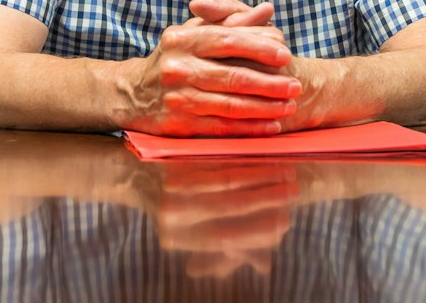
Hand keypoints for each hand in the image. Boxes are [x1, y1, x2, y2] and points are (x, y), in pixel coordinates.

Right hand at [121, 0, 300, 136]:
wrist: (133, 94)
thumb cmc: (174, 57)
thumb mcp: (194, 31)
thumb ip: (231, 20)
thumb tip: (267, 9)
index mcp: (182, 40)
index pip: (227, 40)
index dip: (259, 47)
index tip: (286, 54)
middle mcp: (177, 68)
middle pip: (233, 76)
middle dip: (269, 82)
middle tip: (296, 85)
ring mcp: (178, 98)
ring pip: (230, 105)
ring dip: (265, 108)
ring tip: (289, 105)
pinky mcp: (180, 125)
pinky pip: (222, 128)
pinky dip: (249, 128)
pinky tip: (270, 125)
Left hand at [132, 160, 299, 278]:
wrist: (131, 174)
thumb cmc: (171, 209)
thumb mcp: (195, 236)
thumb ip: (226, 254)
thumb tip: (264, 268)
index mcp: (175, 239)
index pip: (225, 237)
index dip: (257, 231)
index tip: (286, 223)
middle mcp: (171, 214)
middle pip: (228, 207)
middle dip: (266, 199)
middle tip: (294, 194)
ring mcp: (170, 185)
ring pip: (225, 181)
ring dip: (260, 177)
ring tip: (286, 173)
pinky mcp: (174, 160)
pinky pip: (216, 160)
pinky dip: (243, 160)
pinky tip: (263, 157)